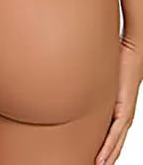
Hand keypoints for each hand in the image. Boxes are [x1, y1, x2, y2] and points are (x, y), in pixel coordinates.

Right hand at [96, 41, 142, 164]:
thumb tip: (71, 71)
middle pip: (113, 142)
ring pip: (114, 143)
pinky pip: (114, 135)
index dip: (103, 145)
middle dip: (104, 155)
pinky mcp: (124, 111)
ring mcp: (125, 113)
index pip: (110, 131)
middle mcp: (123, 113)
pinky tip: (101, 160)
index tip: (93, 156)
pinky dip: (108, 149)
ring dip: (106, 157)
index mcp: (116, 106)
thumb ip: (88, 76)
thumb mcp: (99, 72)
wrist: (133, 50)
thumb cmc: (117, 55)